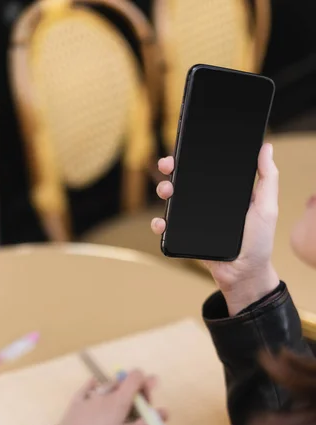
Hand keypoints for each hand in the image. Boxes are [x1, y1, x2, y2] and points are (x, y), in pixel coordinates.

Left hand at [59, 370, 166, 424]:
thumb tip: (165, 411)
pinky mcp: (76, 402)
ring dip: (115, 389)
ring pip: (106, 385)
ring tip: (116, 402)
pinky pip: (86, 388)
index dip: (145, 383)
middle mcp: (106, 393)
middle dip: (131, 389)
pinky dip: (92, 384)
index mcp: (121, 399)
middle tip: (136, 404)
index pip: (136, 377)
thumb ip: (147, 423)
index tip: (147, 400)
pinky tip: (93, 383)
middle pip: (122, 381)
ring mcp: (90, 396)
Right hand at [152, 143, 279, 315]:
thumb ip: (268, 178)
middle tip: (167, 165)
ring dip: (164, 191)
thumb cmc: (259, 241)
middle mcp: (208, 202)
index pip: (207, 168)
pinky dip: (160, 223)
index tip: (185, 148)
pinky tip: (161, 222)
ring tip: (166, 192)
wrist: (243, 273)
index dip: (194, 157)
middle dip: (172, 169)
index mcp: (226, 191)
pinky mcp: (186, 236)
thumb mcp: (267, 207)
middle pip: (185, 180)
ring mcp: (195, 219)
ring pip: (173, 200)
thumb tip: (266, 147)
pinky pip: (168, 227)